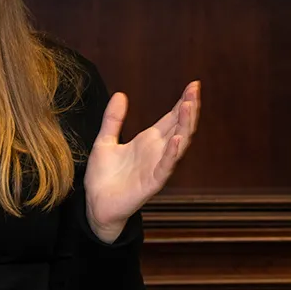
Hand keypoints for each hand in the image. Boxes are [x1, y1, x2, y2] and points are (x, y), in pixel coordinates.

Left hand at [84, 82, 200, 242]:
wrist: (95, 204)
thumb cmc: (102, 176)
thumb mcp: (104, 141)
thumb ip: (113, 119)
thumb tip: (120, 94)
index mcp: (148, 141)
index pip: (172, 118)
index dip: (183, 102)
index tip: (193, 85)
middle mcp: (157, 152)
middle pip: (180, 127)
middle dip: (189, 108)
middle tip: (195, 89)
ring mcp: (156, 167)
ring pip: (179, 144)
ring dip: (185, 126)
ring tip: (189, 107)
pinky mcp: (152, 183)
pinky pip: (166, 167)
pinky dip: (173, 154)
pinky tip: (178, 140)